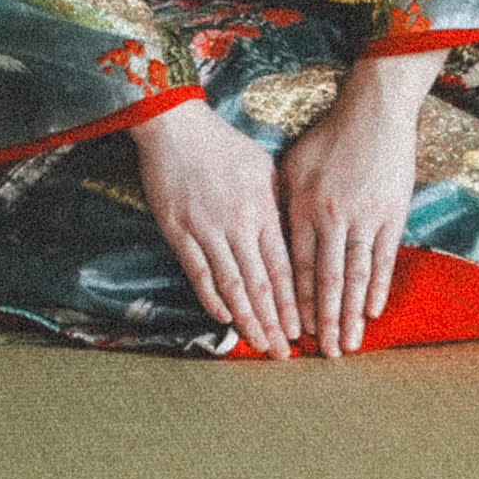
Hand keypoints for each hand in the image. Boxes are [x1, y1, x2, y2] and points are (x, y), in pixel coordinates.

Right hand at [134, 95, 298, 354]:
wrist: (176, 125)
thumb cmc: (222, 144)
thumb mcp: (262, 167)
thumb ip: (276, 204)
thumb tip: (290, 235)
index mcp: (263, 210)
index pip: (283, 269)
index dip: (293, 304)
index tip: (302, 331)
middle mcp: (239, 225)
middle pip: (261, 284)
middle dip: (274, 323)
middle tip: (283, 354)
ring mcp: (207, 229)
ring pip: (233, 285)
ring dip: (247, 319)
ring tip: (258, 343)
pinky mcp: (178, 230)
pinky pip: (199, 272)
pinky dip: (211, 298)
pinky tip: (223, 317)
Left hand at [274, 50, 443, 357]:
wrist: (375, 112)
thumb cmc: (330, 137)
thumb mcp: (294, 164)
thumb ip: (284, 202)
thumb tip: (273, 237)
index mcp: (304, 206)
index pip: (296, 264)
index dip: (295, 300)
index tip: (293, 328)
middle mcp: (333, 217)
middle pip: (327, 279)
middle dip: (325, 320)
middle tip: (325, 353)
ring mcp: (365, 218)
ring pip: (355, 276)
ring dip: (351, 314)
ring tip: (350, 345)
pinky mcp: (392, 215)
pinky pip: (383, 259)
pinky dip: (378, 287)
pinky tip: (372, 312)